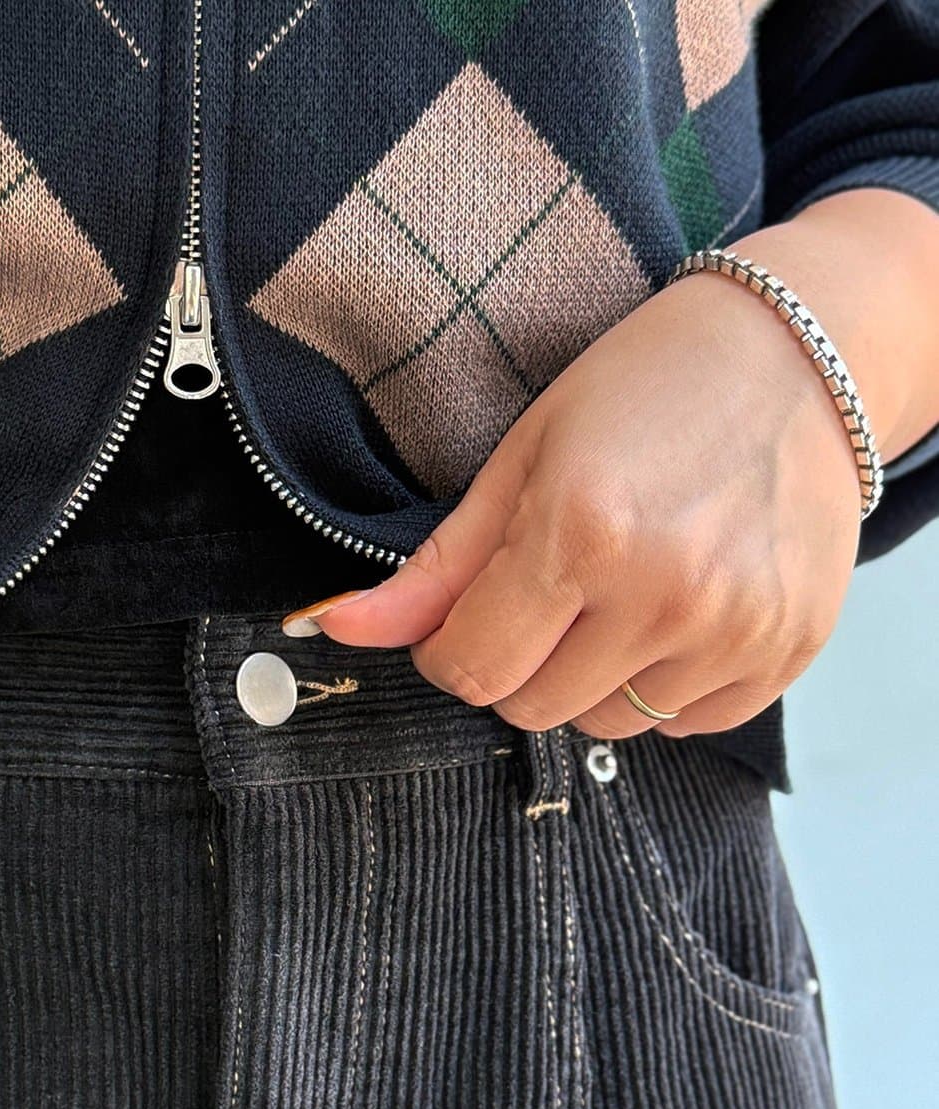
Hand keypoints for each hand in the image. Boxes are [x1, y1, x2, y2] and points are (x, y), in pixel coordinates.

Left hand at [280, 192, 938, 741]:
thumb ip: (435, 568)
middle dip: (520, 664)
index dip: (451, 651)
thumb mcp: (523, 459)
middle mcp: (665, 592)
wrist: (801, 352)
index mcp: (582, 534)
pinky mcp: (786, 650)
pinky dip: (666, 686)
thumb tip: (335, 628)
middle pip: (533, 710)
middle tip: (552, 590)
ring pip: (608, 727)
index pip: (472, 670)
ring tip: (623, 591)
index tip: (466, 616)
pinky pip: (686, 724)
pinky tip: (681, 608)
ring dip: (593, 679)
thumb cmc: (648, 388)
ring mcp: (735, 628)